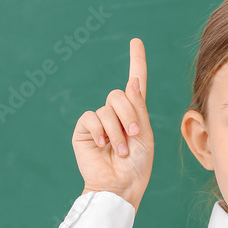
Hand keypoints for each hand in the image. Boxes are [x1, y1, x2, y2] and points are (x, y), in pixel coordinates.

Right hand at [73, 38, 153, 213]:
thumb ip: (138, 109)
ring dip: (117, 130)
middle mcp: (115, 114)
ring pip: (107, 108)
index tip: (136, 41)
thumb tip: (132, 82)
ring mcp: (98, 121)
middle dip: (129, 114)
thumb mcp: (144, 135)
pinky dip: (100, 132)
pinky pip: (91, 117)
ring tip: (120, 150)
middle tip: (133, 135)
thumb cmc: (136, 166)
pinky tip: (102, 145)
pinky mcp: (83, 130)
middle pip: (120, 94)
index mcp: (134, 114)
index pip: (135, 83)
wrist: (120, 186)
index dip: (136, 62)